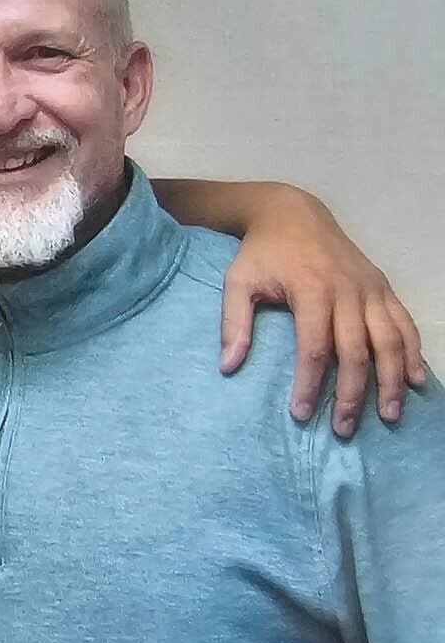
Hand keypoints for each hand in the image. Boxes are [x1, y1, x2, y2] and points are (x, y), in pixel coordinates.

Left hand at [220, 187, 425, 437]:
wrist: (293, 212)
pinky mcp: (383, 287)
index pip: (314, 348)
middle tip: (344, 430)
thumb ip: (234, 323)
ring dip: (391, 380)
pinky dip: (413, 352)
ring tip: (389, 415)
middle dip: (352, 395)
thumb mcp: (237, 281)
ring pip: (390, 341)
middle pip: (356, 352)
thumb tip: (228, 367)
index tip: (301, 415)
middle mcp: (348, 291)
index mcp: (311, 291)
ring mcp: (370, 289)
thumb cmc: (261, 252)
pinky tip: (414, 380)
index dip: (310, 385)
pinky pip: (404, 323)